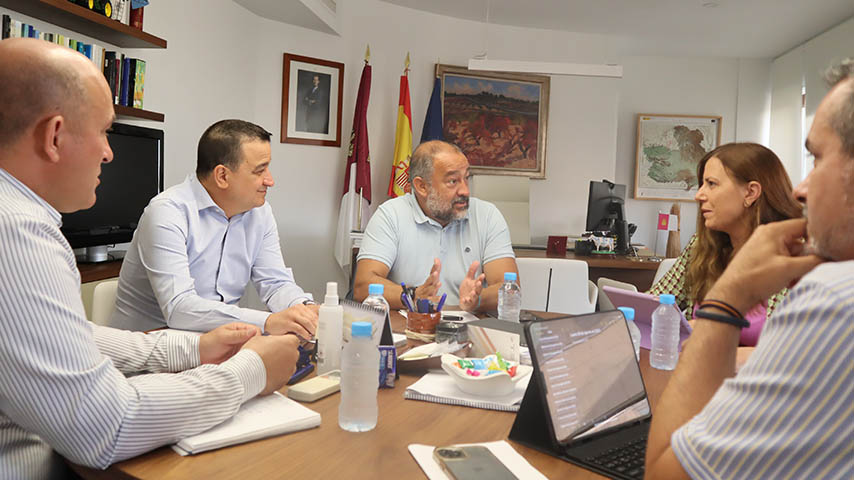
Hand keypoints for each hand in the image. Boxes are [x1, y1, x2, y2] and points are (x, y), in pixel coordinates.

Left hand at [199, 322, 260, 364]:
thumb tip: (253, 331)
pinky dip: (247, 360)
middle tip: (249, 352)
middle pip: (256, 340)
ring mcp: (240, 347)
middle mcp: (241, 338)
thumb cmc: (209, 342)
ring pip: (253, 350)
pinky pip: (247, 358)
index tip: (253, 343)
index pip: (255, 330)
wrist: (199, 355)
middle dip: (255, 346)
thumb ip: (238, 334)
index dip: (256, 336)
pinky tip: (244, 362)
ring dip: (251, 354)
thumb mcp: (223, 337)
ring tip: (245, 357)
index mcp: (239, 329)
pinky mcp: (239, 356)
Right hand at [241, 334, 300, 394]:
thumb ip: (269, 339)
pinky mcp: (284, 381)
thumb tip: (269, 340)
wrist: (247, 371)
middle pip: (292, 353)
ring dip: (281, 365)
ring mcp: (289, 370)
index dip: (284, 341)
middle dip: (284, 353)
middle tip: (271, 354)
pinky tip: (266, 373)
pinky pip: (282, 377)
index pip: (293, 339)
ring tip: (267, 365)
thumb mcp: (259, 338)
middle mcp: (293, 357)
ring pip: (288, 366)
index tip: (277, 343)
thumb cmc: (253, 354)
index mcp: (289, 343)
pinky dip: (276, 376)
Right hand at [264, 303, 318, 337]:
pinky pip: (299, 328)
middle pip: (312, 318)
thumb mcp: (296, 318)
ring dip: (312, 330)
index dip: (321, 322)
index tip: (324, 329)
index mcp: (300, 307)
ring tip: (314, 336)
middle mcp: (297, 309)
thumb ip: (306, 321)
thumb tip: (318, 328)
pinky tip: (307, 337)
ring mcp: (292, 315)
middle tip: (321, 334)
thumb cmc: (284, 322)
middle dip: (318, 327)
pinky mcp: (287, 323)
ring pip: (307, 323)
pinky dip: (305, 334)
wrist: (270, 322)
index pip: (314, 314)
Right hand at [416, 258, 441, 298]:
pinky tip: (440, 298)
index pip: (431, 272)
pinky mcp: (427, 299)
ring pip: (429, 289)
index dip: (434, 267)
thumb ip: (435, 269)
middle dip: (432, 277)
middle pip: (429, 281)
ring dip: (434, 287)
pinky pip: (431, 299)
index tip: (436, 260)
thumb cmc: (426, 287)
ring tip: (439, 283)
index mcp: (428, 280)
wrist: (416, 297)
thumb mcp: (431, 278)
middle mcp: (426, 285)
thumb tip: (437, 259)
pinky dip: (435, 299)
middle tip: (436, 273)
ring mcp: (426, 292)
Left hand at [459, 261, 485, 311]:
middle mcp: (475, 291)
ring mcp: (471, 297)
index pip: (479, 281)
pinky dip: (466, 301)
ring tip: (473, 292)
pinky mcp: (467, 302)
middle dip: (479, 286)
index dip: (480, 278)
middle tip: (479, 283)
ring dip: (473, 294)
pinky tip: (465, 299)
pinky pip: (467, 302)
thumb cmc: (468, 289)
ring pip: (474, 296)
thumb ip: (472, 271)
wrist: (465, 301)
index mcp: (475, 285)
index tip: (482, 275)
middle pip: (478, 289)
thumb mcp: (468, 279)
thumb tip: (476, 261)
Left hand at [706, 219, 822, 313]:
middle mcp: (768, 233)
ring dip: (797, 266)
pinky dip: (788, 269)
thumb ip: (813, 260)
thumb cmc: (755, 279)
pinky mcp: (761, 256)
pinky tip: (785, 282)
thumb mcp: (789, 269)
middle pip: (800, 240)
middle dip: (805, 258)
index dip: (816, 239)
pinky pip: (782, 259)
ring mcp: (764, 245)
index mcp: (774, 230)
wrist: (731, 294)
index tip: (819, 255)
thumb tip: (826, 256)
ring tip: (791, 280)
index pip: (805, 226)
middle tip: (802, 273)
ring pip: (792, 252)